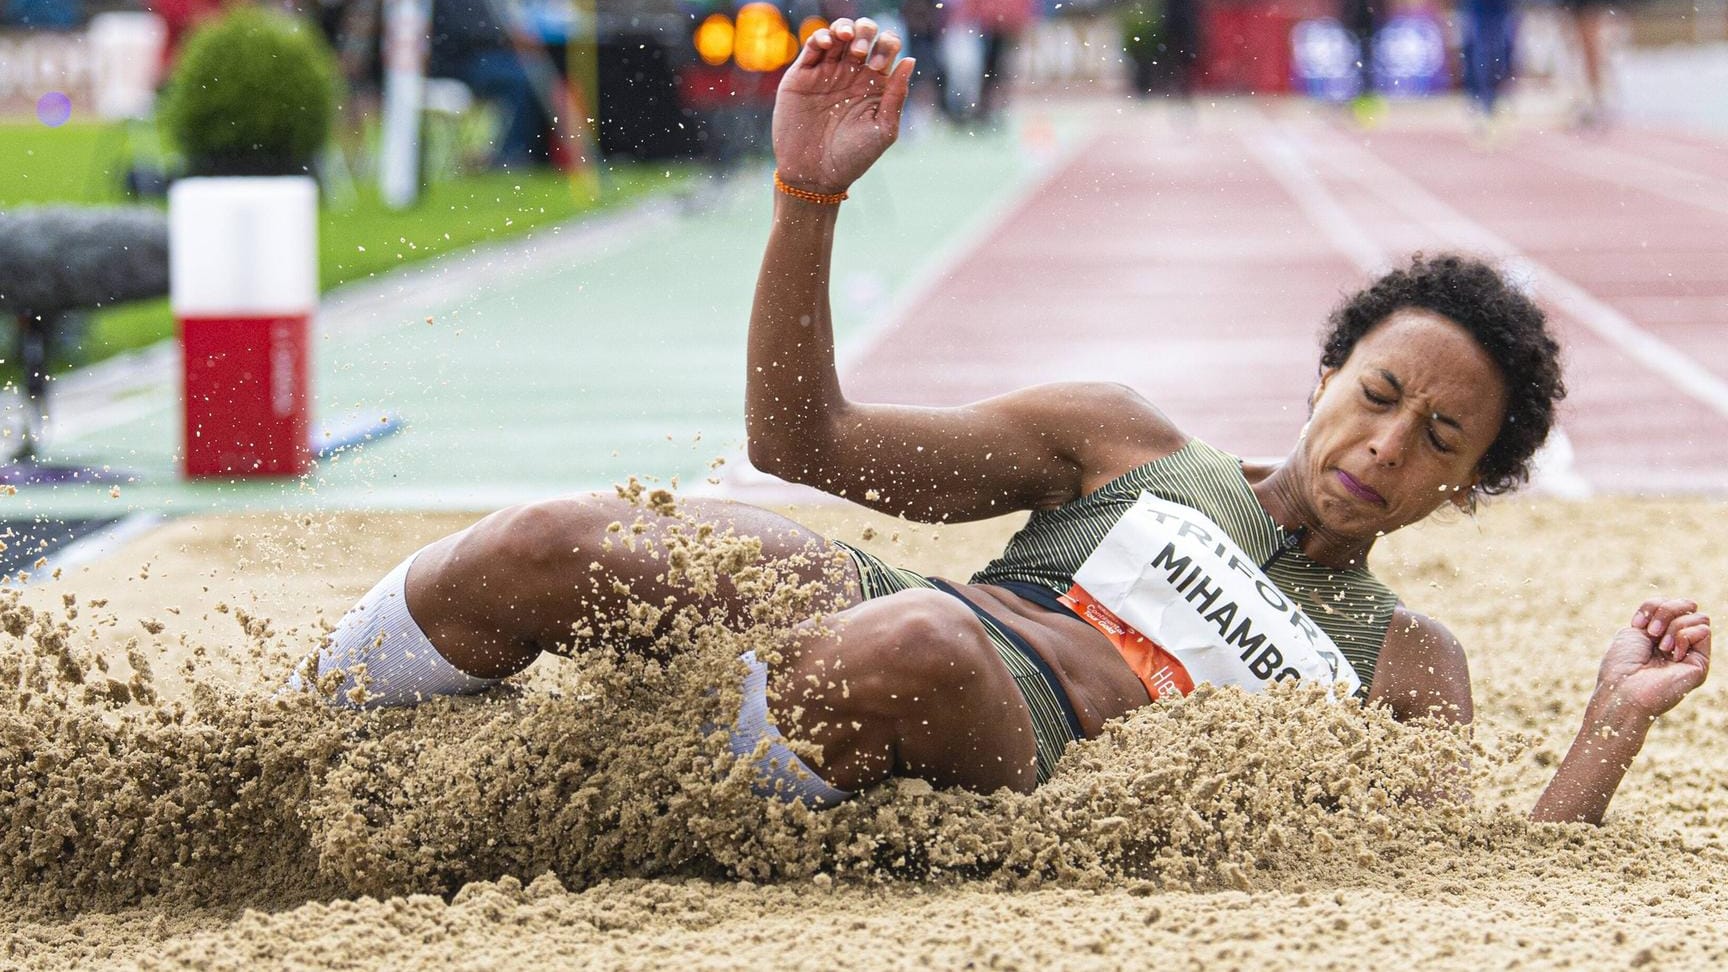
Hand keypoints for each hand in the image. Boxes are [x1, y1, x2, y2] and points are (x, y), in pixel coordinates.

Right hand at [772, 17, 914, 195]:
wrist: (815, 175)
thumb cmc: (853, 158)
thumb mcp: (883, 129)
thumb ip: (896, 95)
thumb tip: (911, 59)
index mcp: (874, 84)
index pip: (886, 48)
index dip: (886, 47)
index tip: (878, 67)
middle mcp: (851, 74)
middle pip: (862, 34)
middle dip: (865, 32)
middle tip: (860, 53)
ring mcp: (826, 73)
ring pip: (837, 34)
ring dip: (844, 28)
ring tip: (845, 38)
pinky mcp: (802, 76)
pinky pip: (811, 46)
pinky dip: (820, 36)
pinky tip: (827, 42)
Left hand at [1594, 596, 1710, 721]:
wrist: (1623, 690)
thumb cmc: (1622, 664)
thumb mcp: (1634, 630)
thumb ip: (1660, 615)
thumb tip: (1685, 608)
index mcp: (1658, 636)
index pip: (1670, 604)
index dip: (1654, 606)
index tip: (1637, 623)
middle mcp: (1676, 643)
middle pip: (1688, 606)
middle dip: (1666, 610)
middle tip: (1651, 633)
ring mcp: (1689, 653)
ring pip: (1699, 617)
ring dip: (1674, 626)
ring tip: (1660, 647)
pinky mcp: (1700, 664)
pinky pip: (1704, 631)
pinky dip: (1683, 636)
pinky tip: (1672, 655)